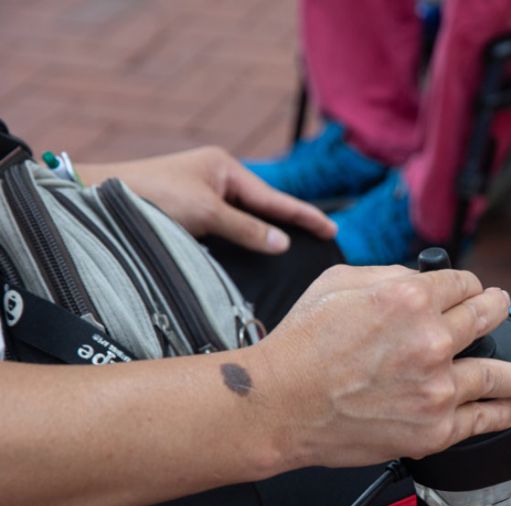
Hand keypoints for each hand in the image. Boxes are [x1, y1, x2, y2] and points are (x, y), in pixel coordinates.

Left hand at [76, 147, 335, 253]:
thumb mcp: (205, 212)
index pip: (274, 197)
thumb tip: (282, 244)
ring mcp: (200, 195)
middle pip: (261, 206)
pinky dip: (241, 240)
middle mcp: (214, 178)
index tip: (332, 229)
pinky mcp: (186, 214)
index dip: (304, 216)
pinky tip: (253, 253)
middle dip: (288, 223)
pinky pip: (225, 229)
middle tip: (322, 238)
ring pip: (242, 219)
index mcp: (223, 166)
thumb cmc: (150, 197)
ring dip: (263, 235)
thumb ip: (246, 228)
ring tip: (295, 250)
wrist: (97, 198)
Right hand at [248, 264, 510, 467]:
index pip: (463, 284)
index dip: (468, 286)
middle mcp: (431, 339)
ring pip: (500, 374)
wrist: (279, 404)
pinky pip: (483, 420)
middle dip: (499, 310)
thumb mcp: (339, 282)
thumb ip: (389, 274)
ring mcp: (437, 387)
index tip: (471, 292)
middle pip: (488, 318)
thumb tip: (421, 279)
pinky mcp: (434, 428)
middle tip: (504, 312)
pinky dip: (505, 413)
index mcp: (410, 297)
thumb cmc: (300, 345)